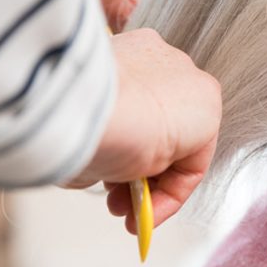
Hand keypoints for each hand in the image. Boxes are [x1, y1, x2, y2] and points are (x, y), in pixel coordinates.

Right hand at [66, 28, 221, 232]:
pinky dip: (169, 194)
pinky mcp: (207, 102)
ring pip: (173, 146)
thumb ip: (95, 135)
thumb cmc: (59, 114)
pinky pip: (191, 162)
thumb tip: (97, 161)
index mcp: (122, 52)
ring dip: (148, 188)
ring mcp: (186, 77)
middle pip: (156, 126)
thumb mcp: (72, 125)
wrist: (77, 105)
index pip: (132, 106)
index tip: (97, 175)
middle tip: (110, 199)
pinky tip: (142, 214)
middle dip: (133, 172)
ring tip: (121, 211)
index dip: (117, 150)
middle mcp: (157, 58)